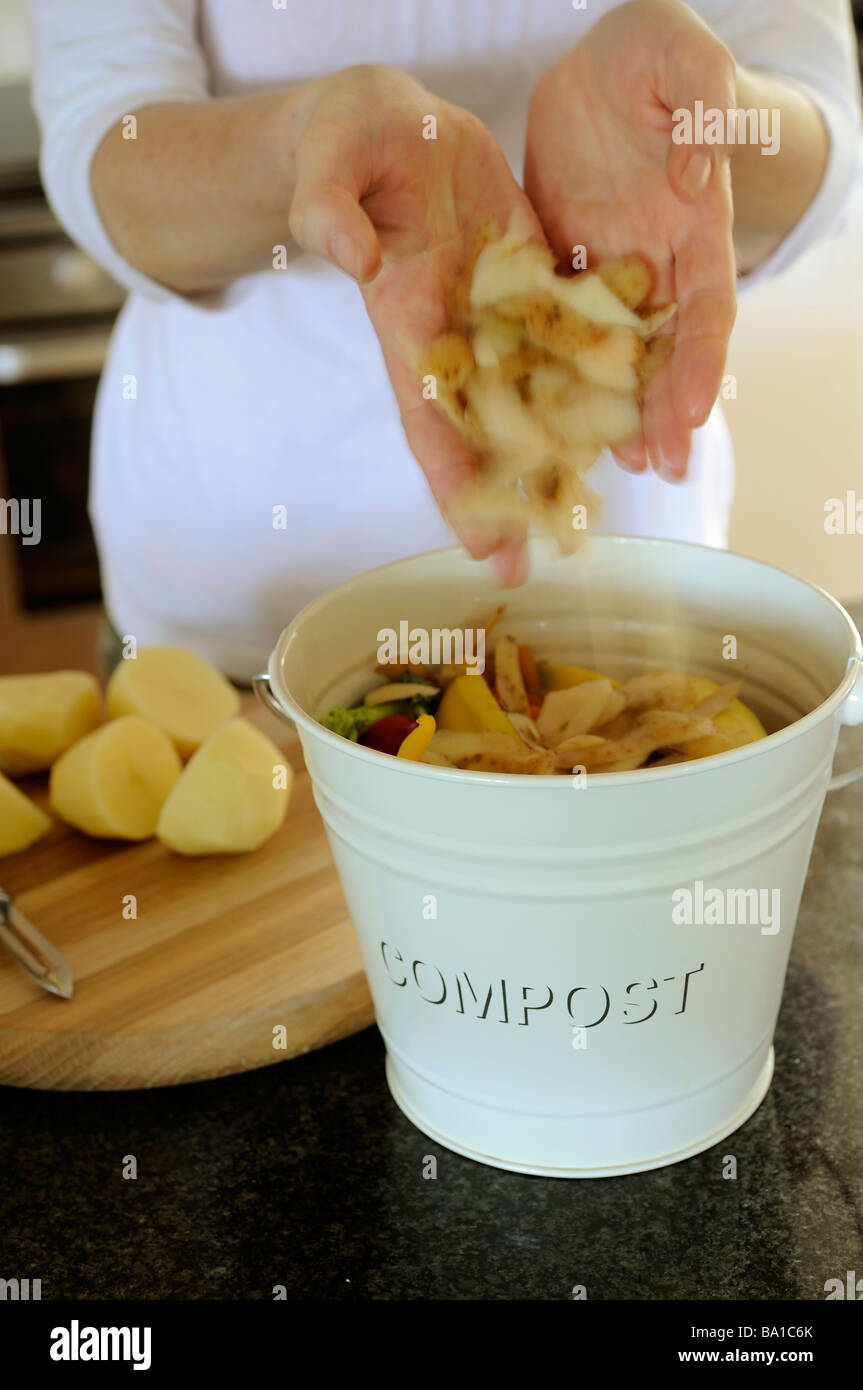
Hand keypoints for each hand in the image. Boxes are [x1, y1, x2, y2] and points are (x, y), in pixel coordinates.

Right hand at [289, 64, 544, 583]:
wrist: (396, 125)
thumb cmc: (347, 143)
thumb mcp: (328, 163)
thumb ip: (330, 211)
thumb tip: (356, 257)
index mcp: (404, 318)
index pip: (424, 412)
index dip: (448, 478)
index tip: (470, 539)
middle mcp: (454, 333)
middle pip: (479, 428)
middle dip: (499, 495)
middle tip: (521, 564)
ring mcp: (498, 312)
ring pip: (532, 393)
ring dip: (554, 452)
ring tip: (583, 515)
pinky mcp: (534, 281)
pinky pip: (570, 333)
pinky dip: (595, 374)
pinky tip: (627, 418)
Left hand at [524, 0, 737, 479]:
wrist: (599, 60)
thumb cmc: (655, 53)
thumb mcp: (686, 61)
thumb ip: (702, 115)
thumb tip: (694, 184)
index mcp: (695, 228)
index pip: (706, 310)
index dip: (701, 365)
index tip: (692, 414)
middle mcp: (655, 265)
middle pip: (663, 353)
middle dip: (661, 412)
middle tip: (657, 467)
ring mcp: (605, 273)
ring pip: (609, 356)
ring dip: (609, 410)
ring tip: (605, 463)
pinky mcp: (555, 268)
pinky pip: (550, 329)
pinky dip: (548, 373)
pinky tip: (537, 415)